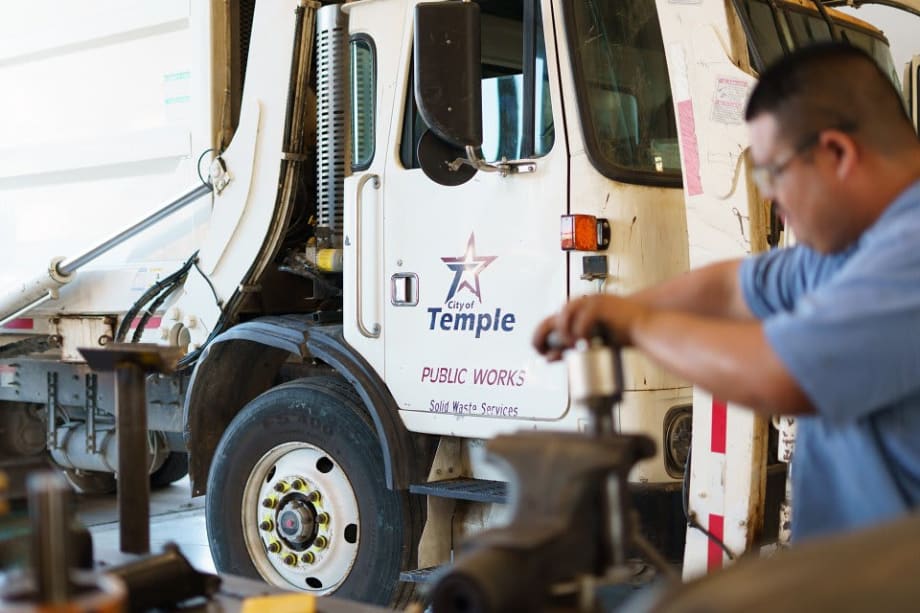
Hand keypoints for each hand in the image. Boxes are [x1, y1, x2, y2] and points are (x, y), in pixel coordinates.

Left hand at [532, 294, 650, 360]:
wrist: (645, 326)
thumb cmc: (619, 333)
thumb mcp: (589, 341)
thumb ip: (569, 346)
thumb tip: (548, 357)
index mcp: (577, 310)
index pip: (550, 320)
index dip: (539, 335)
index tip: (538, 351)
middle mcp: (581, 303)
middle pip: (553, 317)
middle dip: (543, 335)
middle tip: (542, 350)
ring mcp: (591, 302)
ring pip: (565, 314)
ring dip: (564, 332)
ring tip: (570, 345)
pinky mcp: (601, 305)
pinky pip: (583, 318)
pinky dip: (580, 331)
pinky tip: (583, 342)